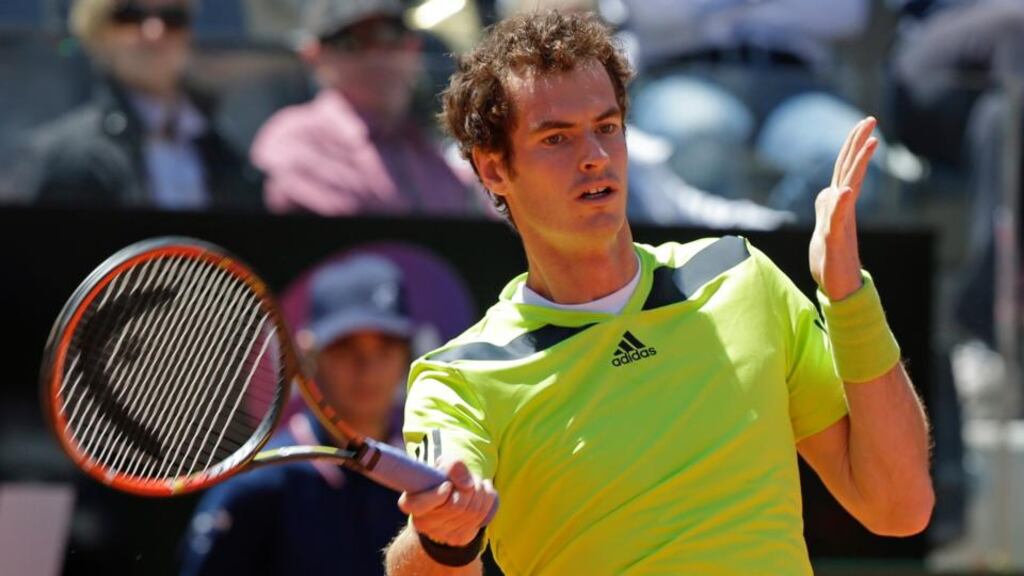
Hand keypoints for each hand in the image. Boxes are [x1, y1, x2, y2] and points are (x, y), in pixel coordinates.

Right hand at [398, 459, 497, 546]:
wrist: (451, 497)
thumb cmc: (443, 478)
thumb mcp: (443, 465)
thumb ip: (452, 466)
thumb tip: (468, 484)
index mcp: (410, 503)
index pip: (421, 505)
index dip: (439, 494)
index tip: (448, 485)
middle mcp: (423, 523)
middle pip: (455, 506)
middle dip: (470, 487)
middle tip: (471, 479)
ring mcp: (441, 534)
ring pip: (471, 511)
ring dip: (481, 491)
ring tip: (478, 483)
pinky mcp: (459, 538)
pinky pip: (482, 517)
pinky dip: (488, 500)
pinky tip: (484, 493)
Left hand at [809, 116, 878, 300]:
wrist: (837, 287)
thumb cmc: (831, 259)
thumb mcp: (824, 227)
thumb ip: (828, 208)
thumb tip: (830, 190)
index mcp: (839, 204)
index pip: (845, 169)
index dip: (853, 146)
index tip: (863, 125)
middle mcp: (842, 209)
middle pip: (849, 170)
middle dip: (858, 144)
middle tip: (871, 119)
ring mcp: (840, 222)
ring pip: (848, 187)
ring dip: (858, 165)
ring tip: (871, 141)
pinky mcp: (836, 239)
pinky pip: (838, 218)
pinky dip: (841, 204)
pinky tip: (846, 191)